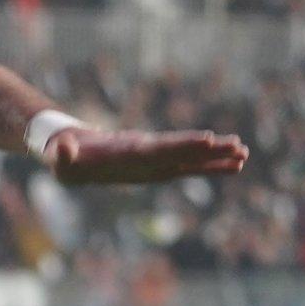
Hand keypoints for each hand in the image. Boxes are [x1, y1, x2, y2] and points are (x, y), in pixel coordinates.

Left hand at [45, 126, 247, 185]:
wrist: (73, 150)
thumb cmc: (66, 158)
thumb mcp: (60, 159)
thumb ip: (63, 155)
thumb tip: (63, 148)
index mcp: (129, 150)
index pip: (160, 148)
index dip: (183, 144)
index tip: (209, 139)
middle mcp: (147, 151)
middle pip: (181, 149)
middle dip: (208, 149)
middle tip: (237, 145)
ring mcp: (155, 158)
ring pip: (189, 156)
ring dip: (215, 156)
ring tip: (243, 154)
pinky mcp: (158, 166)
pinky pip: (187, 166)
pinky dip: (208, 166)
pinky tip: (232, 166)